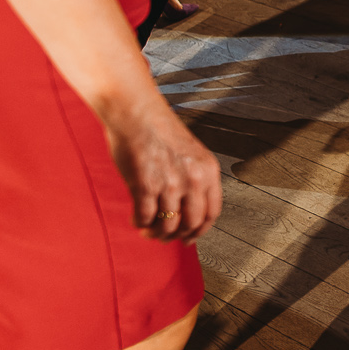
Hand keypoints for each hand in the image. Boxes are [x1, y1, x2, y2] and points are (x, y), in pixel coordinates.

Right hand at [103, 97, 221, 239]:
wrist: (136, 111)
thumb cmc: (159, 129)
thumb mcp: (191, 153)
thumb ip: (195, 178)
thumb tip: (188, 208)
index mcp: (209, 170)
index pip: (212, 213)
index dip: (200, 231)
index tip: (190, 237)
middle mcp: (193, 179)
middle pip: (191, 224)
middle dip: (177, 236)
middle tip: (166, 238)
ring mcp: (170, 184)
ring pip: (167, 224)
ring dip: (156, 232)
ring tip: (148, 231)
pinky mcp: (145, 185)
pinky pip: (144, 217)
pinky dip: (140, 223)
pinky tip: (136, 219)